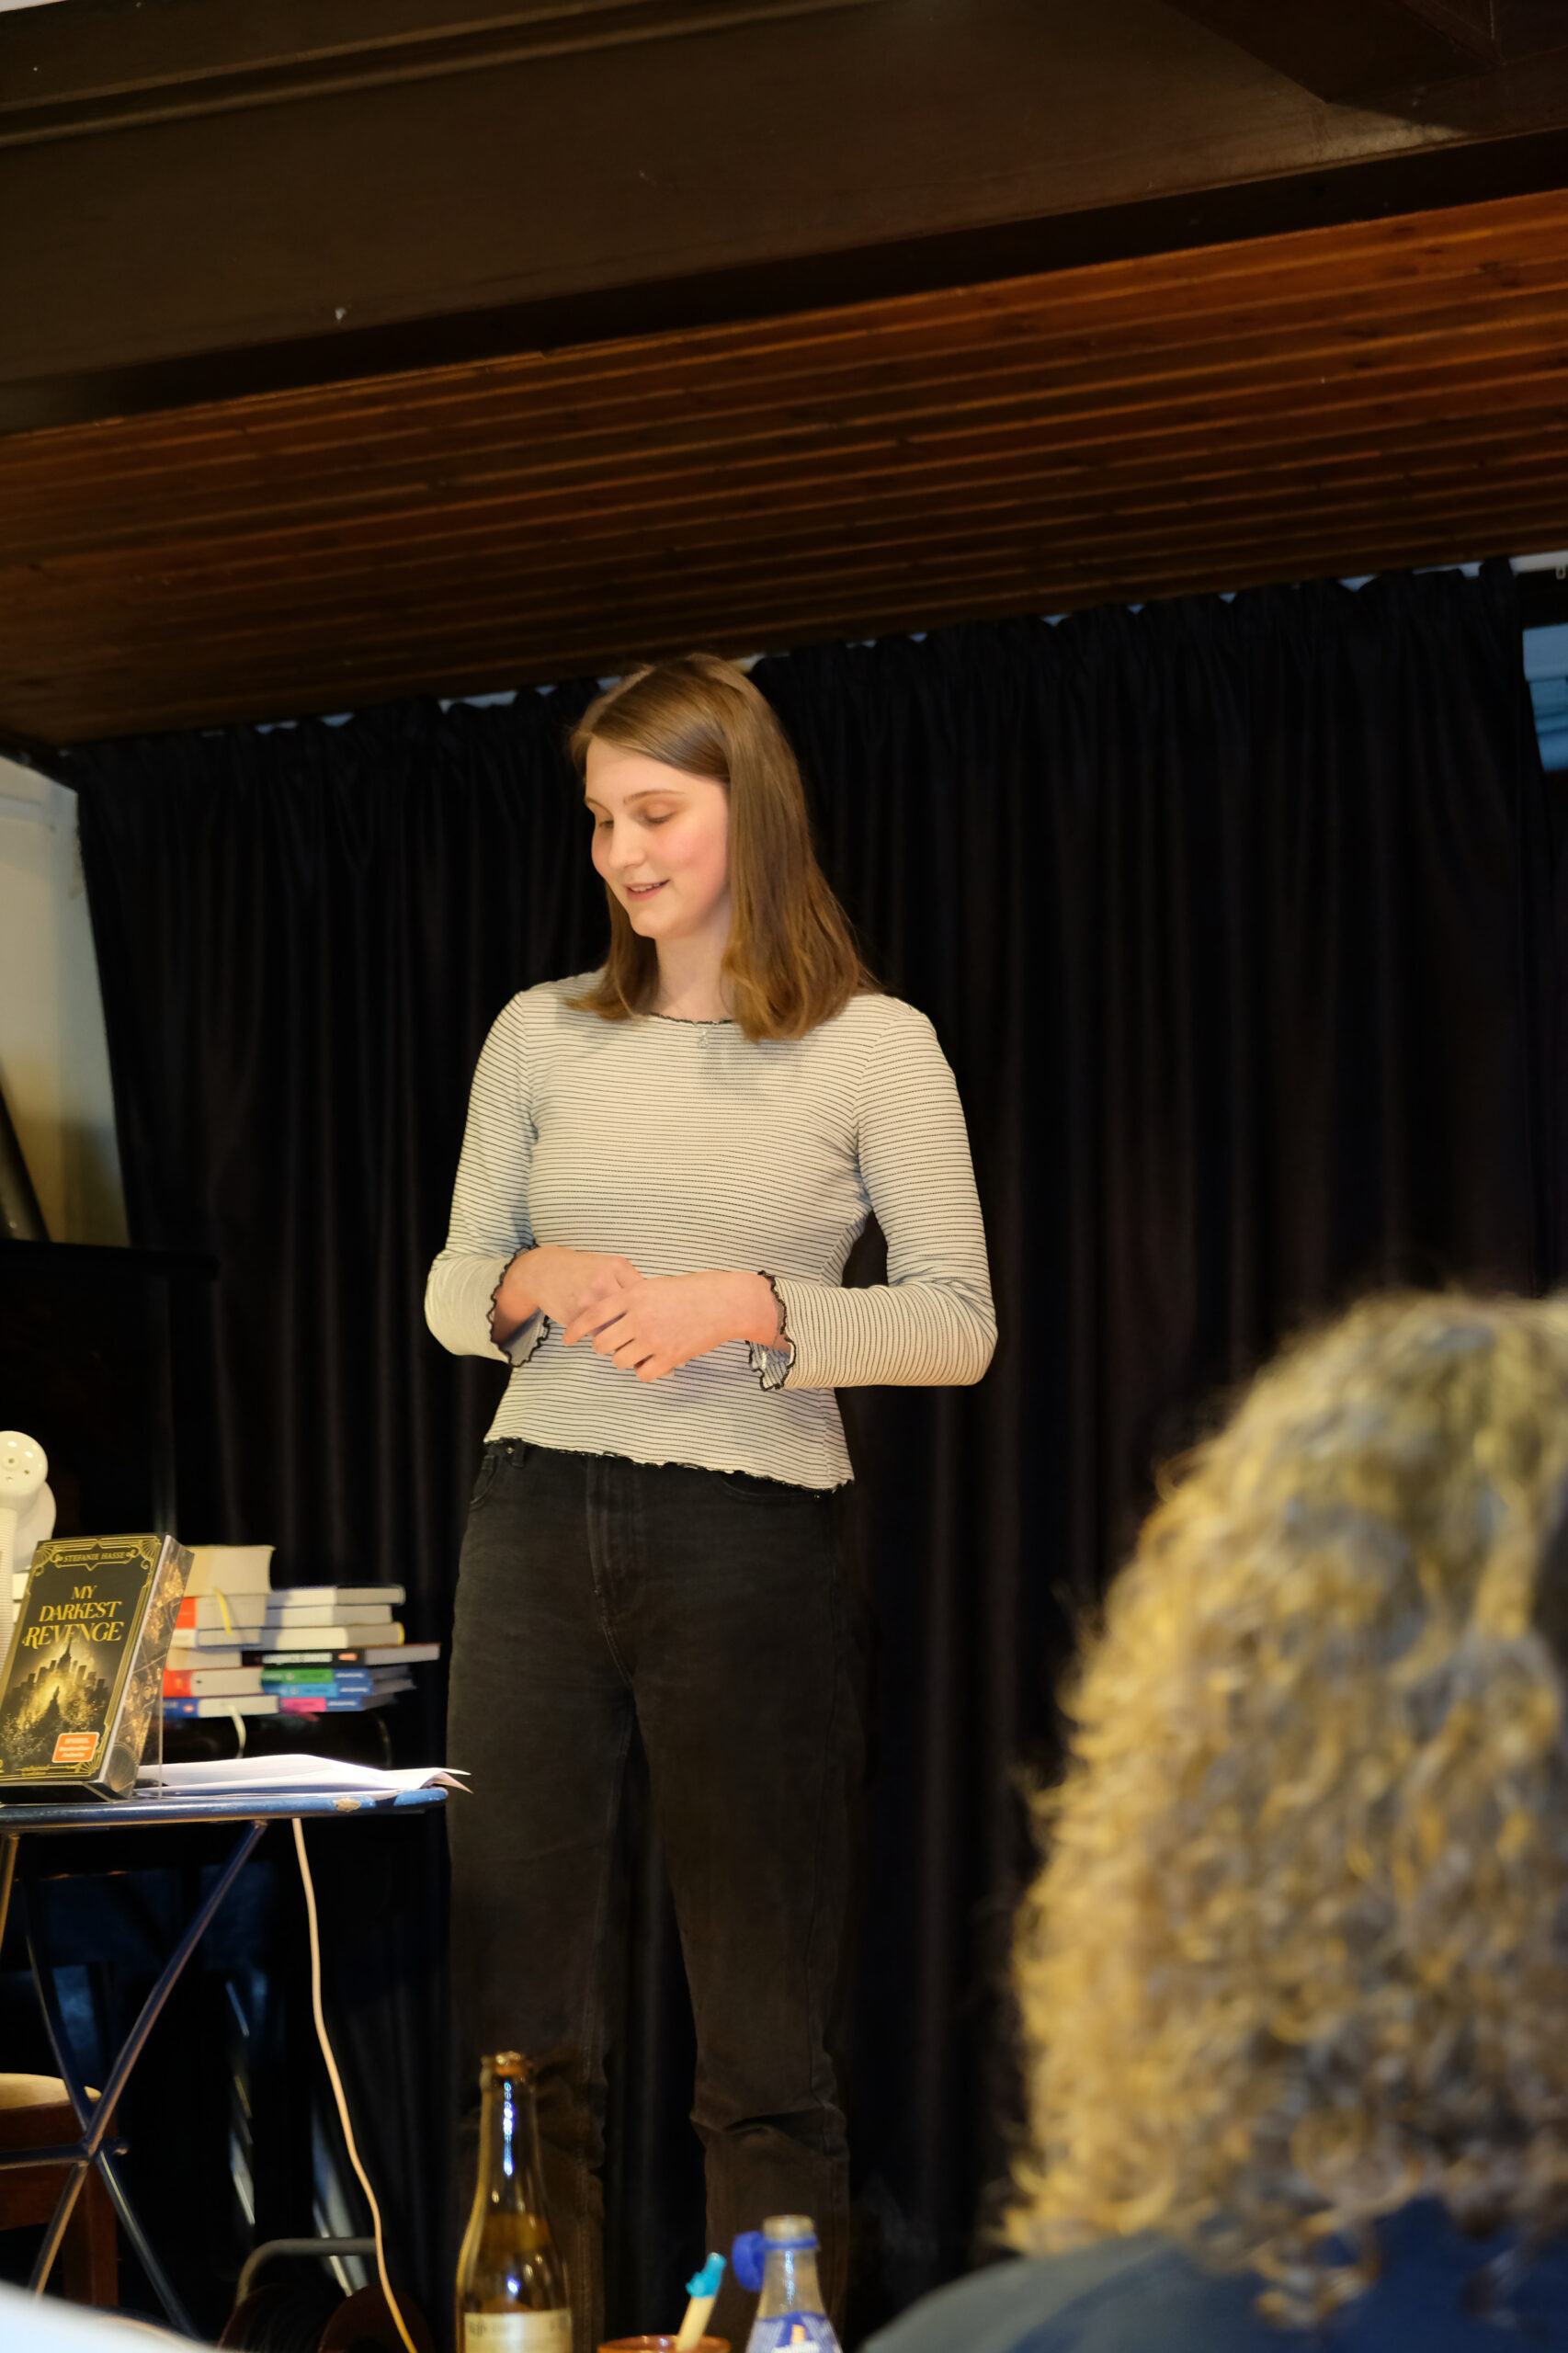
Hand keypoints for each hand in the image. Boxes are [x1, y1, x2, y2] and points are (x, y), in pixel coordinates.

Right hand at [493, 1244, 640, 1342]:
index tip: (650, 1319)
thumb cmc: (582, 1271)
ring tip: (620, 1334)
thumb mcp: (608, 1266)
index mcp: (619, 1266)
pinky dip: (601, 1335)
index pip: (646, 1296)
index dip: (650, 1311)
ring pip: (617, 1327)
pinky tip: (597, 1329)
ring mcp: (590, 1299)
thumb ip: (629, 1282)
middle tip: (640, 1334)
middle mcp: (606, 1281)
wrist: (542, 1271)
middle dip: (638, 1328)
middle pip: (634, 1314)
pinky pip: (598, 1333)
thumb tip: (655, 1311)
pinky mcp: (577, 1315)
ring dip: (620, 1335)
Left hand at [561, 1270, 778, 1380]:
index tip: (567, 1339)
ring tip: (638, 1351)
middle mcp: (639, 1318)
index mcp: (633, 1295)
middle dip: (603, 1347)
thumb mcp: (655, 1285)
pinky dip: (645, 1371)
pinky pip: (643, 1374)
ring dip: (625, 1359)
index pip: (591, 1315)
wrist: (724, 1302)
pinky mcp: (669, 1357)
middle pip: (601, 1344)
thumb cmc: (692, 1290)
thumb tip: (609, 1314)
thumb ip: (631, 1299)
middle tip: (613, 1344)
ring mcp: (653, 1339)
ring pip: (619, 1361)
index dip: (575, 1329)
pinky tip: (653, 1361)